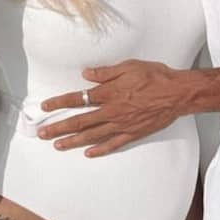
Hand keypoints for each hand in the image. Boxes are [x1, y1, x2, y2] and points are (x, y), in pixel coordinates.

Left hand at [37, 60, 190, 157]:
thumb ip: (105, 72)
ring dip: (73, 141)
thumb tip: (86, 74)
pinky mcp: (133, 133)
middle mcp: (112, 111)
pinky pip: (113, 144)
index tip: (45, 106)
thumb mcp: (129, 66)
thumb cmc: (155, 76)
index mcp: (109, 93)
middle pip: (80, 121)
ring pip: (92, 135)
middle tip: (42, 133)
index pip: (78, 98)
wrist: (177, 93)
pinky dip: (100, 149)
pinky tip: (89, 153)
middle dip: (59, 127)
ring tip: (58, 145)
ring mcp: (122, 124)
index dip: (59, 102)